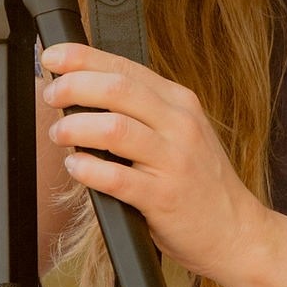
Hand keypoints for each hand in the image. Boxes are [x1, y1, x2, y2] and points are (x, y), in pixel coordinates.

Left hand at [41, 43, 266, 285]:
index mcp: (179, 102)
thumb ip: (142, 111)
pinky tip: (75, 166)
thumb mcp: (180, 132)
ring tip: (59, 133)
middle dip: (74, 86)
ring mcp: (173, 161)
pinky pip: (117, 178)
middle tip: (51, 96)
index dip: (83, 58)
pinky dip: (88, 169)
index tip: (53, 56)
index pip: (125, 66)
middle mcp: (179, 125)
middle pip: (117, 89)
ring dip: (75, 127)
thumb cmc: (199, 181)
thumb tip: (86, 92)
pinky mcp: (164, 197)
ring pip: (114, 129)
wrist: (235, 230)